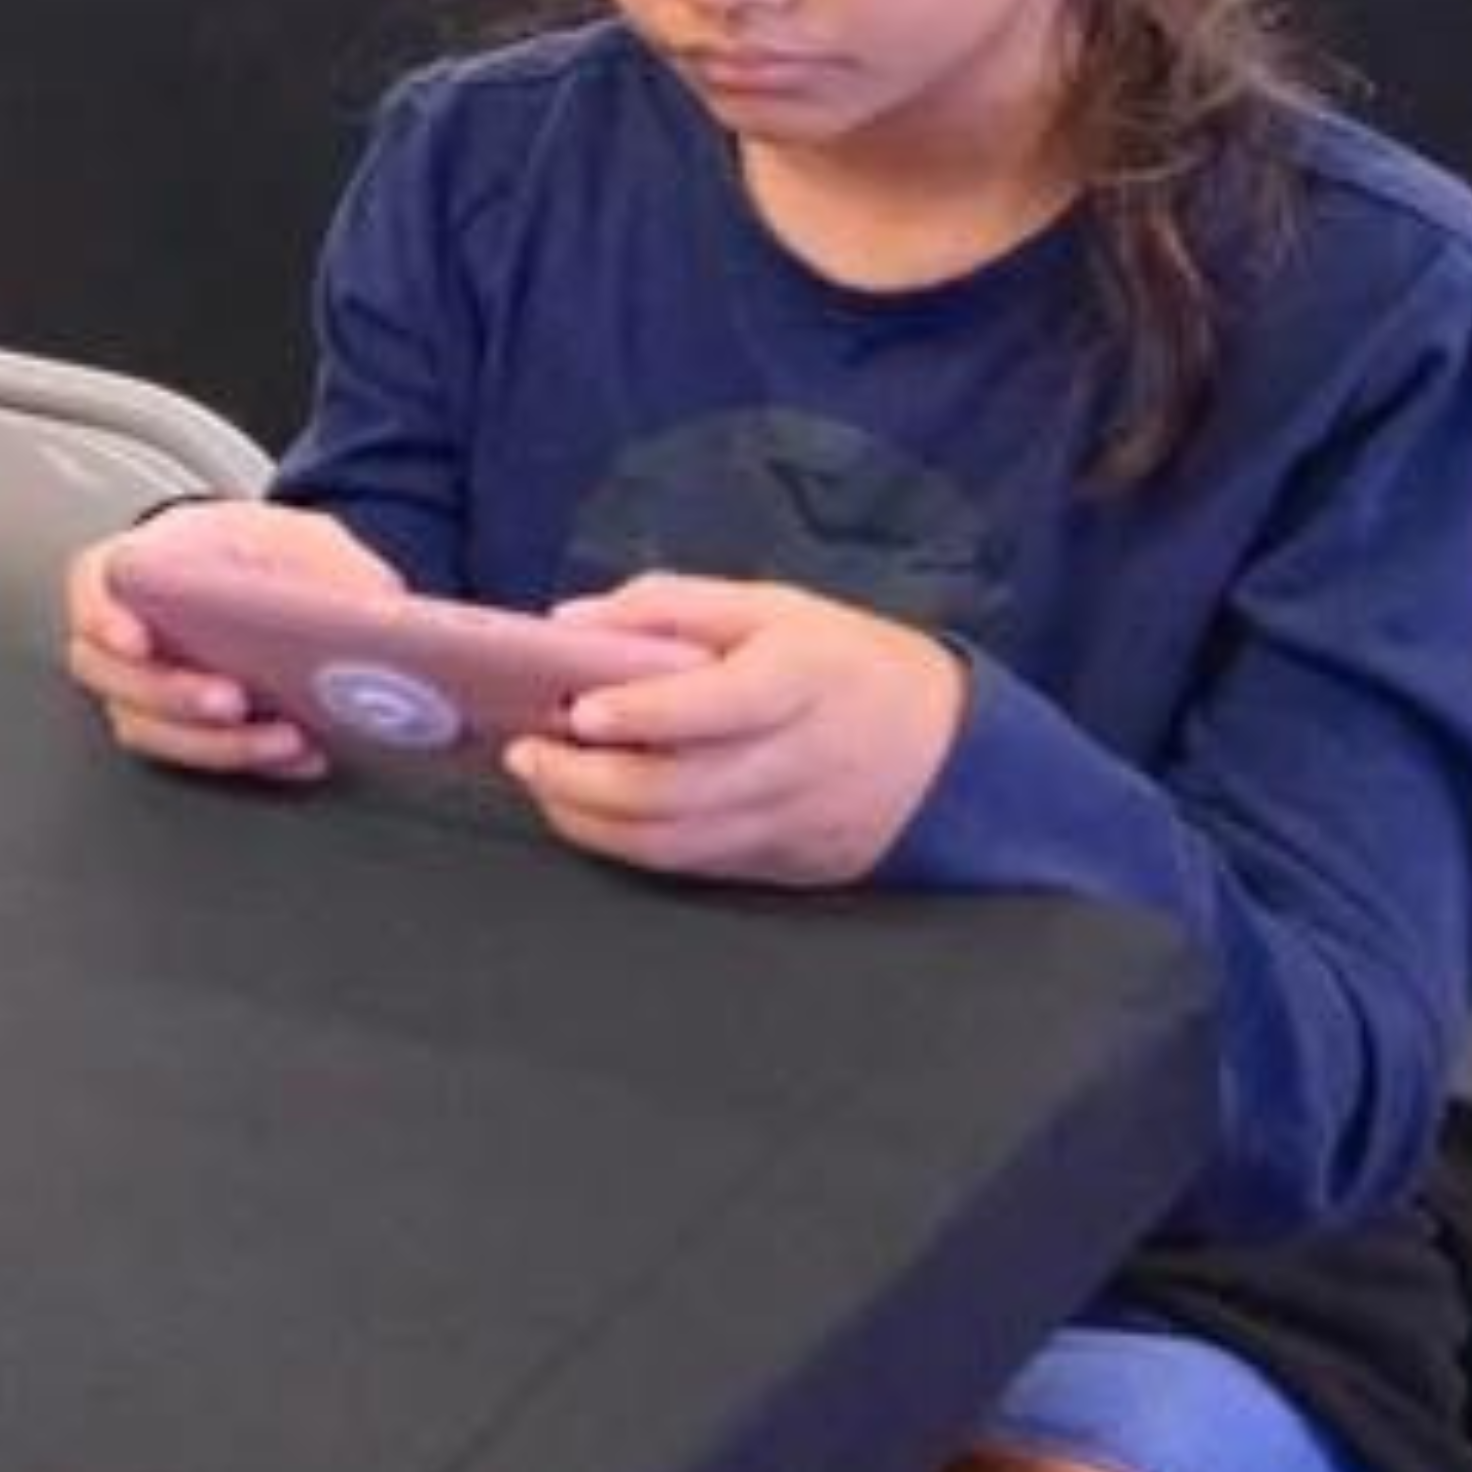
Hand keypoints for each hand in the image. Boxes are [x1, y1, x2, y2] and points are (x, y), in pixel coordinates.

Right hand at [65, 501, 407, 785]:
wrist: (264, 584)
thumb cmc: (259, 553)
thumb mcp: (292, 534)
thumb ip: (312, 561)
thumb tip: (369, 605)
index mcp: (131, 570)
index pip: (92, 593)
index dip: (105, 620)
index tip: (138, 640)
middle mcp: (120, 638)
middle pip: (115, 678)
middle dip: (173, 696)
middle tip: (231, 700)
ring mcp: (141, 692)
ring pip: (151, 731)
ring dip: (214, 744)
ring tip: (284, 738)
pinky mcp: (179, 732)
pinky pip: (198, 759)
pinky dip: (250, 764)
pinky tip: (302, 755)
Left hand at [502, 575, 968, 885]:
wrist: (946, 750)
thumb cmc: (840, 660)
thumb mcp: (771, 606)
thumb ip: (669, 605)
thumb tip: (573, 624)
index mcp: (803, 679)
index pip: (718, 704)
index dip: (645, 712)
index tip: (580, 708)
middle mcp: (797, 761)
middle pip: (678, 789)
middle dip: (584, 778)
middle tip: (525, 752)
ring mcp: (790, 824)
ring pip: (673, 841)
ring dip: (590, 817)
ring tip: (541, 781)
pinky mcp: (782, 866)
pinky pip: (690, 865)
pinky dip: (625, 843)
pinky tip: (587, 811)